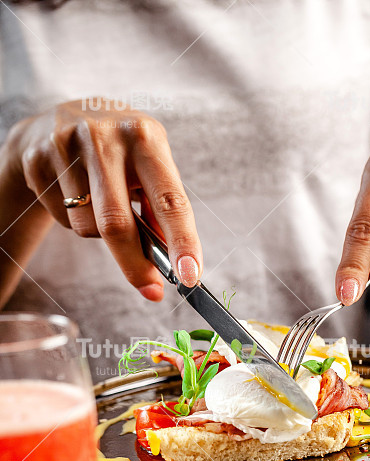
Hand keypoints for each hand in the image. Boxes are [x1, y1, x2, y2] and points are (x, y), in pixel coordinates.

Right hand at [6, 99, 201, 298]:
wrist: (56, 121)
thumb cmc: (117, 153)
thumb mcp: (147, 167)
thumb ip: (160, 210)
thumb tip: (171, 265)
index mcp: (146, 137)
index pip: (170, 199)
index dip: (182, 241)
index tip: (190, 275)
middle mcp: (106, 137)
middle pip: (118, 222)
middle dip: (135, 264)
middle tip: (149, 288)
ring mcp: (67, 146)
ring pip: (87, 227)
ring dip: (99, 235)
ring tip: (98, 203)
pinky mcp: (38, 160)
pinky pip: (61, 219)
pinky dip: (73, 220)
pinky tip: (72, 193)